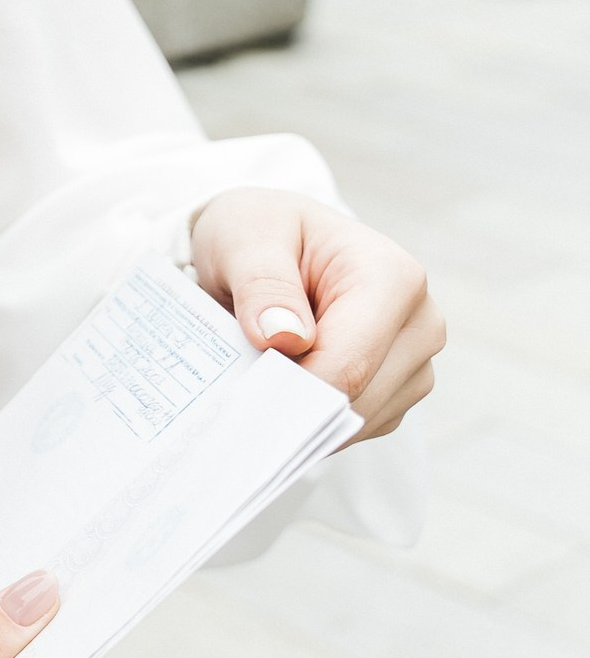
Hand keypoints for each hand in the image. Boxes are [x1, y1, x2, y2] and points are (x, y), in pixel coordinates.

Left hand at [191, 188, 443, 439]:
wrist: (273, 239)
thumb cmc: (262, 230)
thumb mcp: (245, 237)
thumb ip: (263, 284)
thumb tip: (285, 338)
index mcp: (393, 277)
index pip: (349, 363)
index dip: (293, 389)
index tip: (243, 399)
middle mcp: (420, 321)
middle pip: (358, 398)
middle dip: (293, 402)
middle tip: (237, 393)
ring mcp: (415, 360)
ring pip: (358, 419)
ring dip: (302, 412)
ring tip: (256, 379)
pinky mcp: (399, 389)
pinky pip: (355, 426)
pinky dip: (313, 419)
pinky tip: (280, 390)